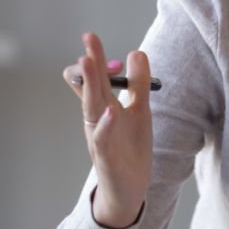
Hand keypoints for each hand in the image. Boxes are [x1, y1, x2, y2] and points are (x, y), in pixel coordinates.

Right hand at [62, 32, 152, 227]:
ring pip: (91, 109)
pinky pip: (102, 139)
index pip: (95, 79)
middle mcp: (97, 120)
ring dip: (90, 86)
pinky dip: (106, 125)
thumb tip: (136, 52)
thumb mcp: (140, 111)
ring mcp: (99, 138)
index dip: (96, 60)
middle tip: (88, 39)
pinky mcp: (106, 157)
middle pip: (91, 88)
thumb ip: (139, 84)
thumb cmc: (130, 148)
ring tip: (89, 63)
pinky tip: (111, 111)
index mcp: (104, 107)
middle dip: (90, 64)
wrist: (129, 189)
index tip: (96, 42)